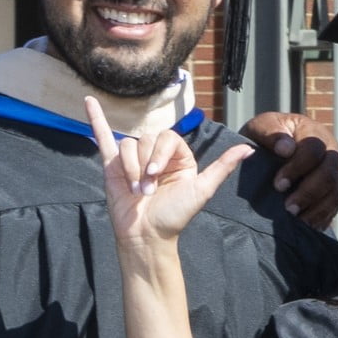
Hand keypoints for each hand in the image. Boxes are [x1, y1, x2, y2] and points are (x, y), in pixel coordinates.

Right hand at [94, 97, 250, 261]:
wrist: (146, 235)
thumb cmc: (175, 216)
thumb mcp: (201, 190)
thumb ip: (222, 167)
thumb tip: (249, 149)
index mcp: (178, 156)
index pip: (166, 138)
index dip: (158, 154)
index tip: (155, 176)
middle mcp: (155, 155)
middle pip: (145, 140)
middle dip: (144, 165)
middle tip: (146, 189)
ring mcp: (133, 159)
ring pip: (127, 145)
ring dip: (129, 168)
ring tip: (134, 190)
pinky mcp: (112, 165)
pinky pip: (103, 137)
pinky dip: (96, 119)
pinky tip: (88, 101)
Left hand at [236, 109, 337, 230]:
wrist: (270, 148)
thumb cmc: (265, 137)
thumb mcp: (261, 127)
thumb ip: (270, 133)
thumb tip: (286, 149)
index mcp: (314, 132)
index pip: (314, 150)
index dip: (298, 168)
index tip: (278, 185)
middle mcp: (332, 151)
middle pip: (331, 173)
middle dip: (310, 192)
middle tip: (288, 208)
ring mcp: (337, 171)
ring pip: (337, 191)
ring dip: (317, 208)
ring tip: (297, 221)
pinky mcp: (335, 189)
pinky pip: (336, 205)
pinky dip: (322, 217)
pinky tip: (307, 226)